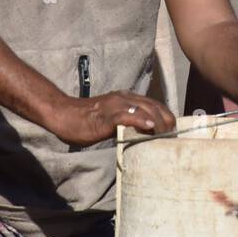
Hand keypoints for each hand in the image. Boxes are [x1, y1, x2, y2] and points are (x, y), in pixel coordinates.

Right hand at [50, 91, 176, 147]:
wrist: (65, 115)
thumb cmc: (87, 120)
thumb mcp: (112, 119)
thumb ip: (127, 122)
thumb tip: (143, 135)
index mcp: (127, 98)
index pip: (155, 104)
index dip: (166, 117)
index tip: (172, 131)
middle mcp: (124, 98)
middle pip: (154, 107)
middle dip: (166, 122)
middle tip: (171, 137)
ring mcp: (116, 105)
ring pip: (144, 110)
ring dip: (158, 123)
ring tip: (164, 135)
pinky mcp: (107, 115)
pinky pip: (127, 116)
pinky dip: (140, 121)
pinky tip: (148, 128)